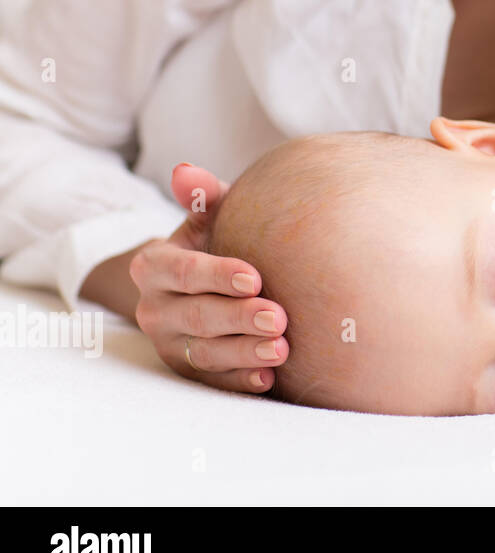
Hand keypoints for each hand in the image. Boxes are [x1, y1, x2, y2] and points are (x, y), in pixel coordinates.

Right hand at [129, 162, 287, 392]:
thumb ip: (203, 197)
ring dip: (244, 353)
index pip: (183, 272)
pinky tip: (267, 379)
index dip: (218, 275)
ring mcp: (168, 344)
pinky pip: (212, 381)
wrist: (202, 286)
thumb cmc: (214, 242)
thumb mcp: (207, 218)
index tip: (256, 277)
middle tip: (279, 317)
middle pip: (196, 316)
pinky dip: (239, 381)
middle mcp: (154, 309)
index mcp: (154, 267)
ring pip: (204, 353)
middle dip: (238, 318)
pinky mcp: (187, 371)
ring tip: (282, 349)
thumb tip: (186, 171)